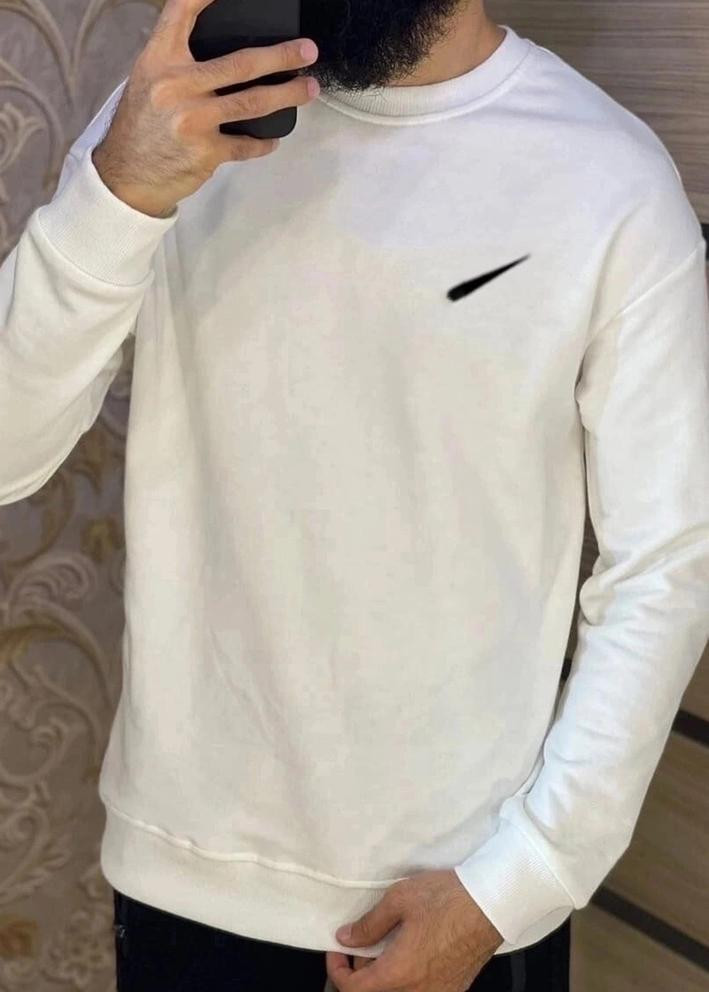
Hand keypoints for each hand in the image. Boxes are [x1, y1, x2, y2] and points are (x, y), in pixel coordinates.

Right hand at [92, 0, 319, 216]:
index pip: (183, 11)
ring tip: (309, 88)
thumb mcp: (148, 80)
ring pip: (253, 102)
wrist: (126, 176)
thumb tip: (223, 50)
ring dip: (288, 94)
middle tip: (308, 50)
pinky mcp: (206, 152)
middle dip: (281, 56)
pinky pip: (246, 144)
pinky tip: (272, 138)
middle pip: (240, 63)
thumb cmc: (141, 125)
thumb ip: (179, 61)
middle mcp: (177, 85)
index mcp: (159, 59)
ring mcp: (194, 119)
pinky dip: (263, 142)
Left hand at [326, 868, 503, 990]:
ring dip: (385, 976)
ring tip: (388, 946)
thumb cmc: (446, 898)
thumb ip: (369, 924)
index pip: (354, 990)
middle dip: (362, 973)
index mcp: (399, 973)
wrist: (491, 903)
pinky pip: (420, 991)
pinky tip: (411, 953)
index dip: (337, 971)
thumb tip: (347, 938)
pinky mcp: (454, 989)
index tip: (337, 951)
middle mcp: (417, 991)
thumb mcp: (399, 900)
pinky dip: (407, 979)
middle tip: (364, 943)